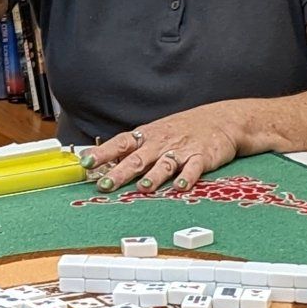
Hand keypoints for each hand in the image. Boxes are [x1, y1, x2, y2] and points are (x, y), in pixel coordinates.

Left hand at [81, 105, 239, 193]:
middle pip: (137, 159)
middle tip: (105, 185)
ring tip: (142, 188)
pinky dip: (187, 178)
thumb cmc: (182, 129)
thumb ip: (134, 151)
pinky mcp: (202, 157)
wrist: (220, 119)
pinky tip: (181, 187)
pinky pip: (194, 169)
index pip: (120, 144)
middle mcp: (161, 143)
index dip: (103, 153)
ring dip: (153, 176)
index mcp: (147, 137)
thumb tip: (105, 165)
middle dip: (120, 172)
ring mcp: (181, 150)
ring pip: (164, 165)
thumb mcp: (155, 134)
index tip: (86, 162)